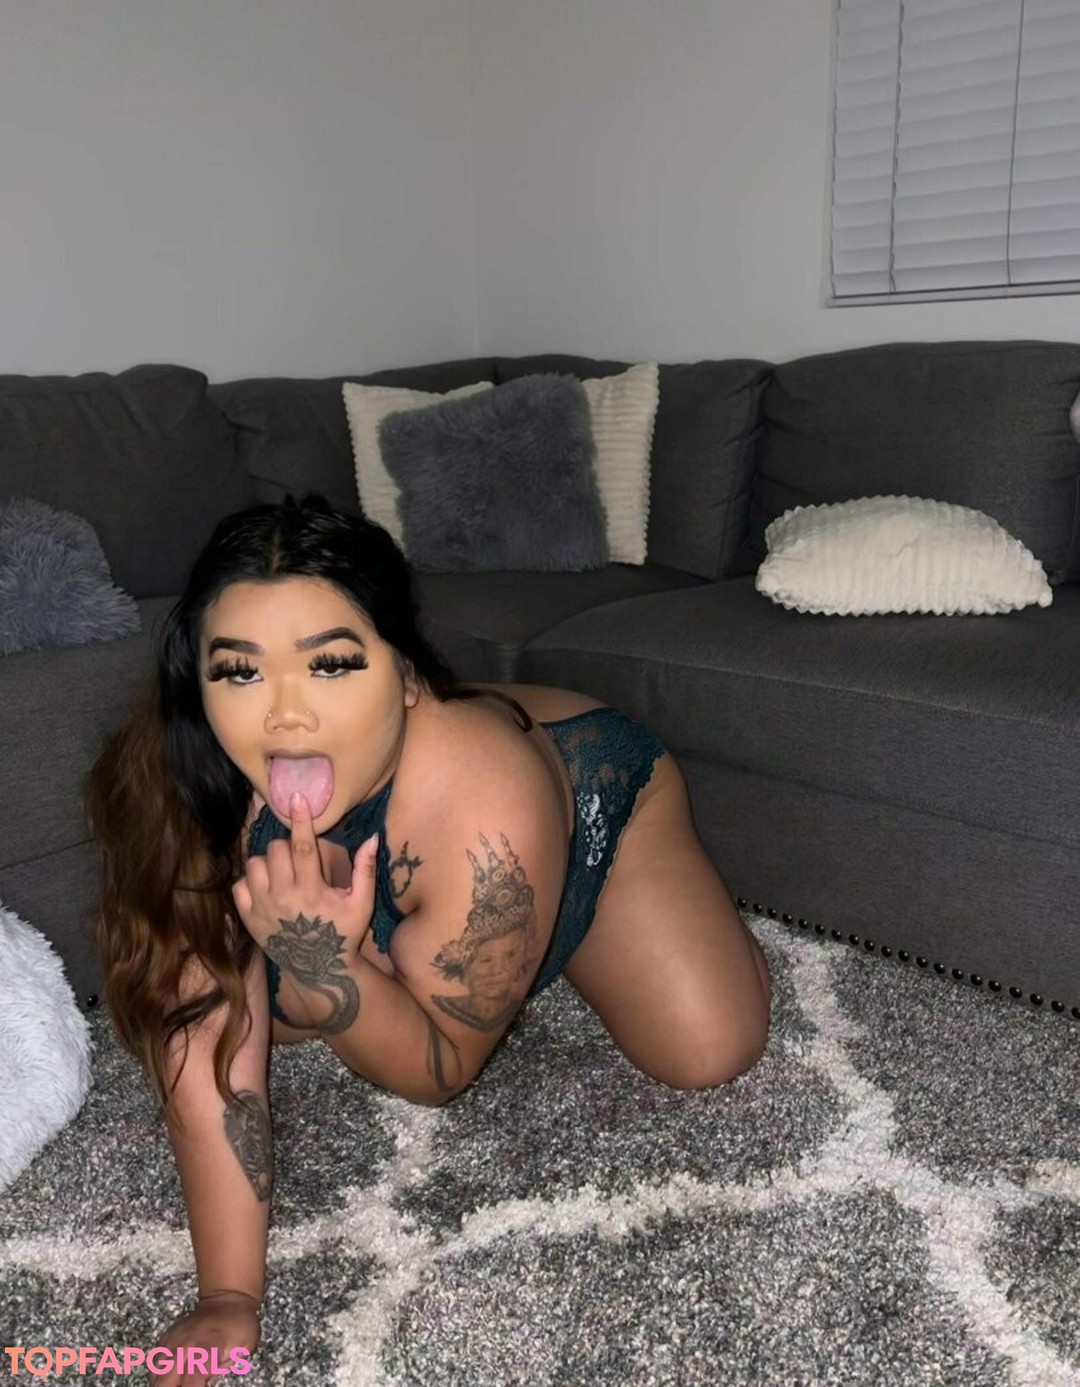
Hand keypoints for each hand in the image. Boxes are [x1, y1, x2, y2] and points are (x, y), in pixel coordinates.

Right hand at [147, 1291, 259, 1384]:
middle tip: (188, 1385)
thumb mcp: (244, 1347)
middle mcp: (186, 1343)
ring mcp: (173, 1339)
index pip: (193, 1378)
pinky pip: (155, 1362)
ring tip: (180, 1381)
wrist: (227, 1298)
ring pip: (156, 1373)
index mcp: (208, 1345)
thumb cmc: (240, 1324)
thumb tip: (205, 1381)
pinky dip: (160, 1372)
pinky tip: (174, 1374)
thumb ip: (224, 1368)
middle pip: (166, 1380)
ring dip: (165, 1382)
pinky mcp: (167, 1337)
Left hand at [232, 792, 377, 1032]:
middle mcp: (284, 897)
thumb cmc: (344, 933)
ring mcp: (263, 909)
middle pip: (276, 849)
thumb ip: (365, 869)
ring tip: (283, 873)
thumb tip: (373, 837)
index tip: (296, 797)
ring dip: (269, 862)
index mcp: (312, 891)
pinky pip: (239, 886)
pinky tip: (268, 888)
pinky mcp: (249, 919)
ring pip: (255, 864)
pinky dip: (251, 881)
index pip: (303, 845)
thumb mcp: (362, 903)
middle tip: (300, 859)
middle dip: (288, 845)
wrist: (319, 971)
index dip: (300, 819)